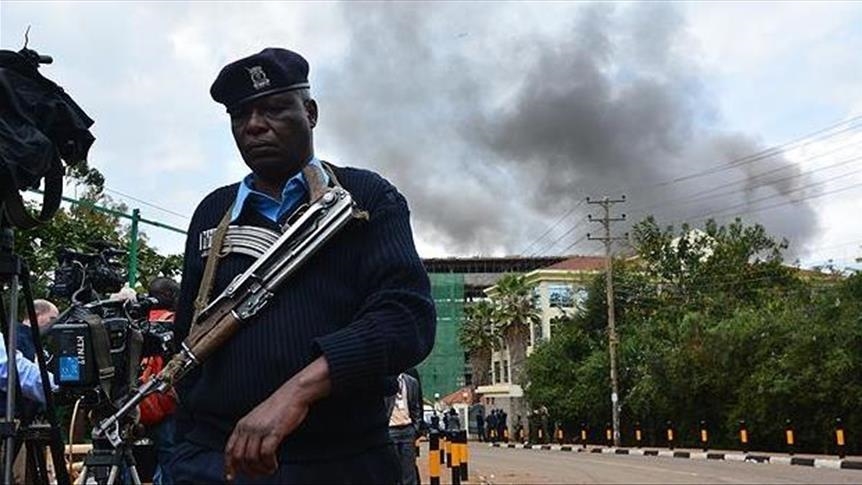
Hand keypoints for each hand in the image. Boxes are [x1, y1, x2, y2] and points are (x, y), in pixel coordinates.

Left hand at [223, 356, 330, 480]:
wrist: (293, 393)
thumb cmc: (280, 406)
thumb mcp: (258, 417)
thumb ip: (251, 431)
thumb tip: (248, 450)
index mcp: (242, 424)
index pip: (230, 449)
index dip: (229, 465)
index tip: (231, 477)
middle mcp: (248, 427)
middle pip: (239, 457)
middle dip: (247, 470)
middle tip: (257, 475)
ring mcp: (260, 429)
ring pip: (252, 458)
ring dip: (260, 469)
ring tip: (269, 470)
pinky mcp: (273, 431)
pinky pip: (266, 454)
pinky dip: (269, 464)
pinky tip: (274, 465)